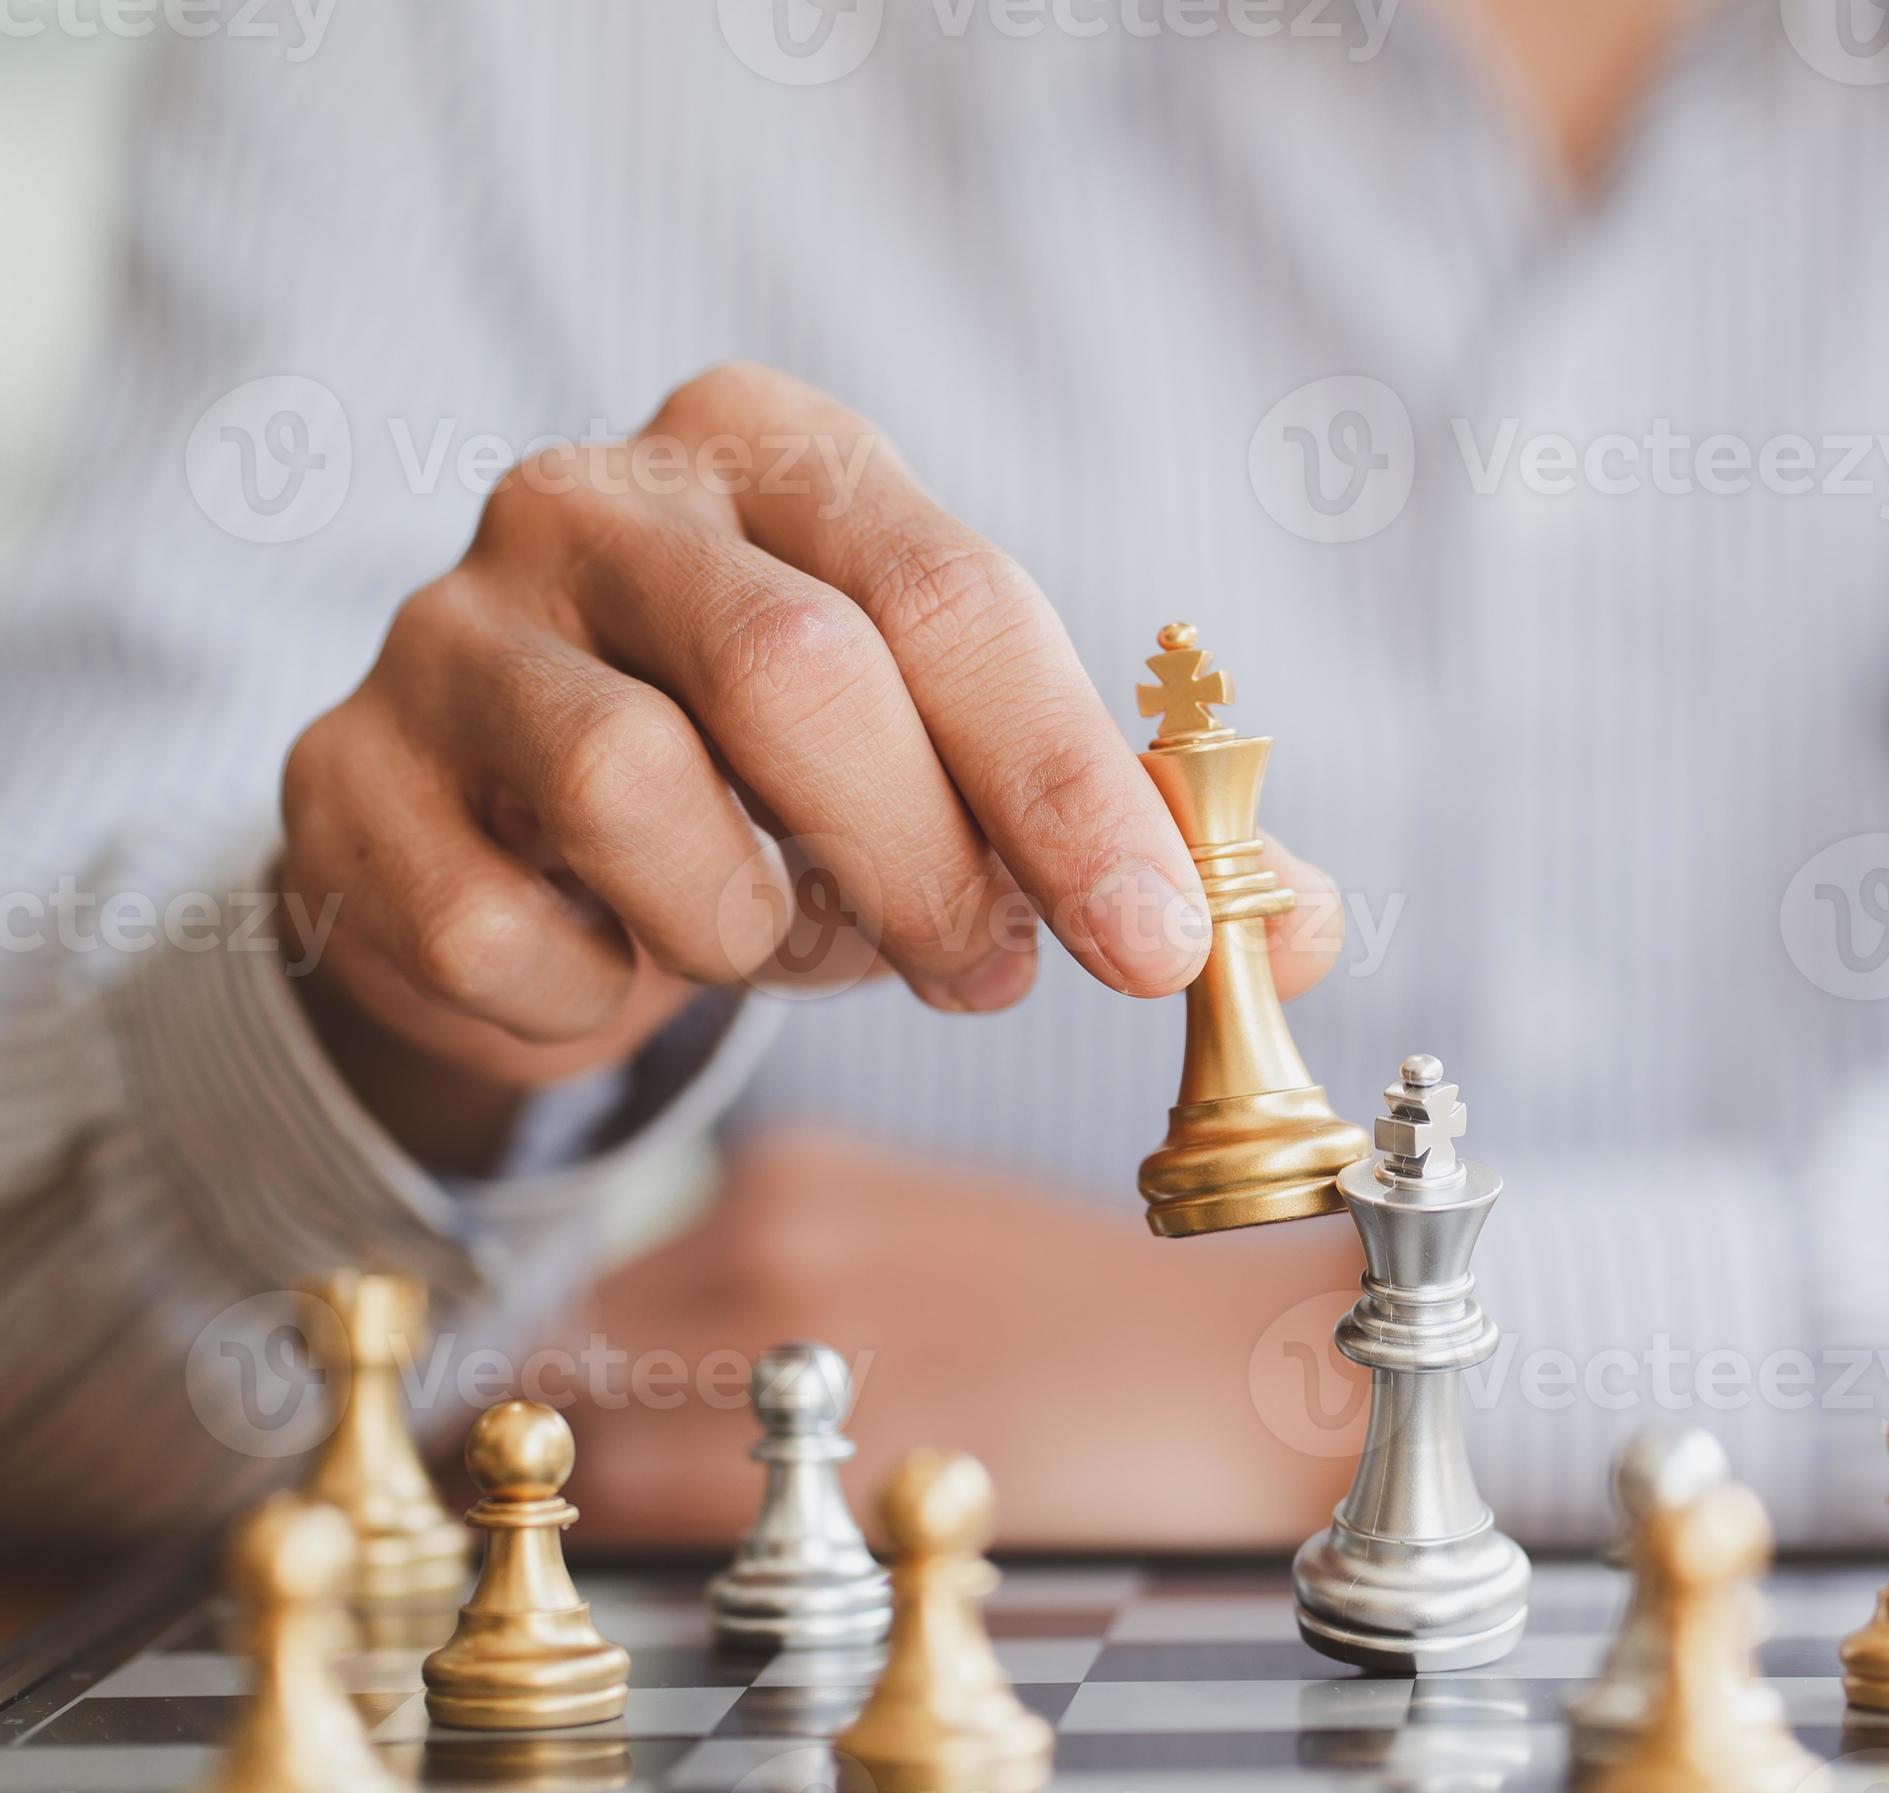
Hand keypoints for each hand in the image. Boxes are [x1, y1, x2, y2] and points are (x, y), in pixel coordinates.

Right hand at [277, 362, 1334, 1169]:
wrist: (523, 828)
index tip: (1153, 944)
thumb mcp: (961, 769)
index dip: (1068, 786)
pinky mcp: (340, 777)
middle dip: (928, 862)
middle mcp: (592, 497)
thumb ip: (1130, 833)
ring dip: (758, 928)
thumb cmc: (785, 779)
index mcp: (777, 450)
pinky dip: (606, 994)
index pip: (954, 598)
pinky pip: (508, 936)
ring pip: (641, 801)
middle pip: (800, 677)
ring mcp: (443, 628)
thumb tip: (1296, 928)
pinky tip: (623, 957)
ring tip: (785, 936)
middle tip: (984, 971)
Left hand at [568, 1128, 1369, 1551]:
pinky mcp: (845, 1460)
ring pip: (605, 1450)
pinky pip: (680, 1520)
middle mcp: (770, 1245)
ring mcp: (801, 1352)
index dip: (582, 1374)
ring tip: (699, 1536)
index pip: (591, 1289)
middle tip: (625, 1498)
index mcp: (790, 1179)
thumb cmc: (1112, 1315)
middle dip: (584, 1436)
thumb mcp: (932, 1230)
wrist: (1244, 1364)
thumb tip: (663, 1355)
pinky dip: (687, 1547)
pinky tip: (766, 1554)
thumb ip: (794, 1269)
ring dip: (622, 1500)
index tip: (591, 1426)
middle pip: (574, 1366)